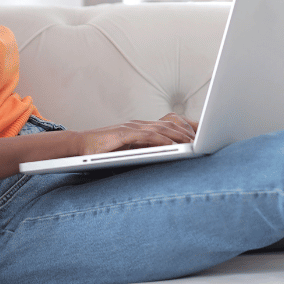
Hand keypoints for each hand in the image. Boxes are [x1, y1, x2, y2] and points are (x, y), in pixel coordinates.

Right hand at [73, 113, 197, 155]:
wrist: (79, 146)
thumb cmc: (102, 152)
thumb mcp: (129, 152)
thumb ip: (145, 151)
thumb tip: (165, 159)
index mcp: (142, 128)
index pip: (169, 125)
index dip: (186, 129)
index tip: (202, 138)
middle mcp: (139, 125)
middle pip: (171, 124)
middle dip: (189, 132)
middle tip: (204, 141)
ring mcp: (132, 128)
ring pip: (162, 129)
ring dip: (179, 136)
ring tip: (194, 143)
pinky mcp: (123, 134)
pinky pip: (147, 135)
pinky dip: (162, 140)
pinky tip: (172, 145)